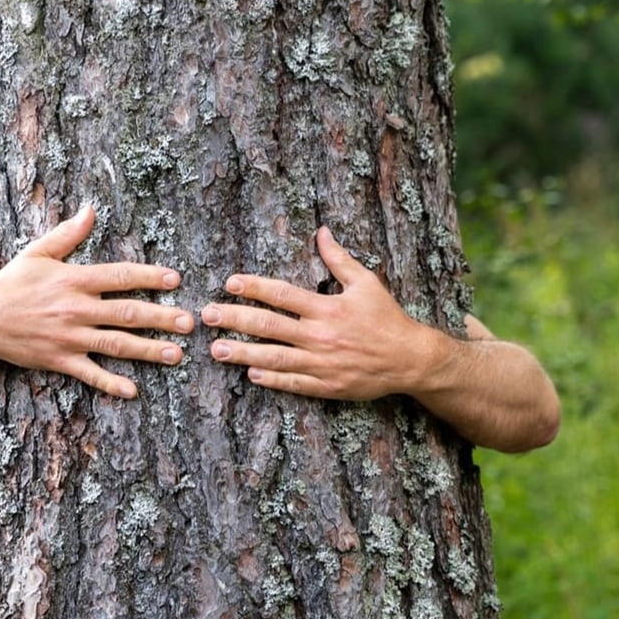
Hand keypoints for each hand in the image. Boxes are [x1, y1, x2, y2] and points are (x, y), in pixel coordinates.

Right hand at [0, 206, 195, 397]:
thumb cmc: (12, 284)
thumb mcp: (37, 253)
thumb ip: (68, 234)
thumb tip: (90, 209)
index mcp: (74, 280)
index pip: (119, 276)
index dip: (149, 276)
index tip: (175, 279)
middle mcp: (76, 309)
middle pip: (127, 313)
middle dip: (161, 318)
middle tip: (189, 322)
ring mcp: (69, 337)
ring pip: (117, 344)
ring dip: (149, 350)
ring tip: (176, 354)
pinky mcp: (61, 360)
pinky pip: (91, 374)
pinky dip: (111, 383)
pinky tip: (133, 391)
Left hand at [201, 227, 435, 400]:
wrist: (411, 359)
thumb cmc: (387, 318)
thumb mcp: (366, 283)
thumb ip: (339, 259)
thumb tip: (322, 232)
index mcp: (326, 308)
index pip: (281, 294)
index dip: (253, 287)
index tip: (230, 283)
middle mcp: (320, 335)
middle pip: (268, 325)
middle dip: (235, 319)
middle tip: (207, 315)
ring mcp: (322, 363)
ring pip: (274, 357)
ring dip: (242, 353)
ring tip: (216, 349)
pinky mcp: (327, 386)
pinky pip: (294, 383)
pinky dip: (271, 378)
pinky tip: (251, 373)